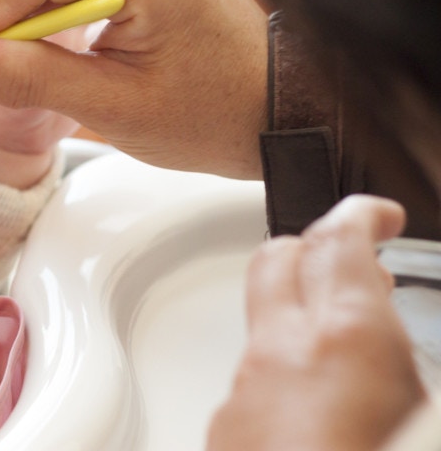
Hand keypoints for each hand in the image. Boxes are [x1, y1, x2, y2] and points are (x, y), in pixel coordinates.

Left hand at [208, 195, 424, 450]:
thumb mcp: (428, 415)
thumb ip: (408, 364)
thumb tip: (397, 351)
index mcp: (347, 340)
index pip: (338, 240)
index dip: (361, 215)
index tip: (379, 214)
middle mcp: (281, 355)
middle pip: (277, 260)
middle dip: (317, 248)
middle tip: (361, 266)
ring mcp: (243, 395)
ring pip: (264, 328)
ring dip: (302, 321)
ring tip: (352, 351)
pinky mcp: (223, 433)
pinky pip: (252, 384)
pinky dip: (286, 377)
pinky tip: (321, 414)